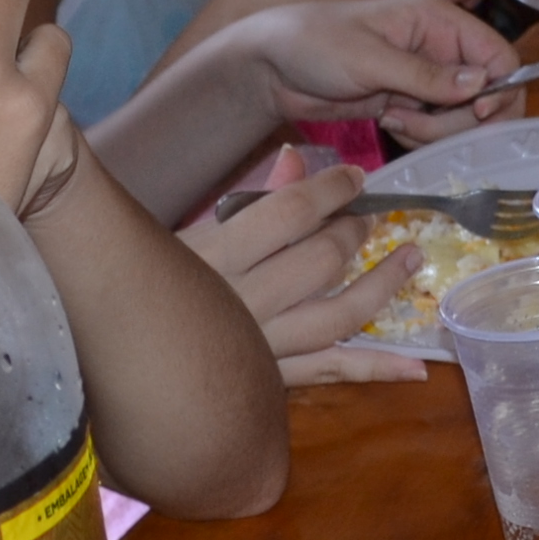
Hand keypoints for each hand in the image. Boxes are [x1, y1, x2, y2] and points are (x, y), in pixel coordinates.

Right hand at [177, 150, 426, 381]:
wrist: (121, 358)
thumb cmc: (155, 283)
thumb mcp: (194, 234)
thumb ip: (251, 201)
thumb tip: (293, 160)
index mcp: (218, 254)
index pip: (290, 211)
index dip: (331, 189)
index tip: (354, 178)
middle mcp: (245, 301)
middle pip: (320, 260)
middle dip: (354, 233)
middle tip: (369, 220)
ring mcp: (263, 345)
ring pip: (338, 315)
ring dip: (382, 286)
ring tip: (410, 259)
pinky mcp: (272, 380)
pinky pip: (331, 372)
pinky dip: (376, 370)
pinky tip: (417, 368)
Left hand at [212, 0, 521, 141]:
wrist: (271, 68)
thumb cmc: (314, 44)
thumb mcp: (369, 58)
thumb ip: (426, 75)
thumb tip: (482, 85)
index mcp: (438, 19)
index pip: (499, 55)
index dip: (499, 89)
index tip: (475, 113)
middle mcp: (440, 47)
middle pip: (488, 94)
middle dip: (460, 119)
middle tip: (414, 122)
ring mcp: (426, 78)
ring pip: (464, 118)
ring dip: (436, 131)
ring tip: (393, 120)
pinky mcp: (410, 103)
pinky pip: (437, 129)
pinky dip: (420, 136)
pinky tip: (387, 122)